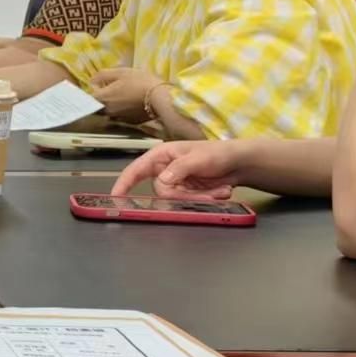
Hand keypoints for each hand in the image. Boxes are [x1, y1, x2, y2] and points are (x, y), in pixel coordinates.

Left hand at [91, 66, 160, 122]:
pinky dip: (121, 109)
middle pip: (97, 105)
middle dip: (101, 97)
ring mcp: (118, 119)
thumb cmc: (140, 82)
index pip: (87, 97)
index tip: (98, 84)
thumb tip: (92, 81)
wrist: (161, 98)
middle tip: (111, 88)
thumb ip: (102, 75)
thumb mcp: (120, 72)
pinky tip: (130, 102)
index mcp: (102, 99)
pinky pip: (120, 115)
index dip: (92, 90)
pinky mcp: (129, 122)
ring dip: (111, 104)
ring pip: (108, 111)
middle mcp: (107, 112)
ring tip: (122, 95)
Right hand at [112, 140, 249, 199]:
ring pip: (177, 201)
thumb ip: (178, 169)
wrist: (239, 163)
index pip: (136, 170)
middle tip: (208, 194)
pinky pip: (189, 203)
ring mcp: (176, 183)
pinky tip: (221, 191)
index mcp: (161, 156)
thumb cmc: (217, 153)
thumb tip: (161, 182)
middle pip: (162, 192)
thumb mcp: (198, 158)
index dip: (124, 183)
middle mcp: (165, 171)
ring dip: (201, 198)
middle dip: (186, 195)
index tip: (115, 197)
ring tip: (220, 190)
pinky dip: (207, 200)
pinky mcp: (187, 193)